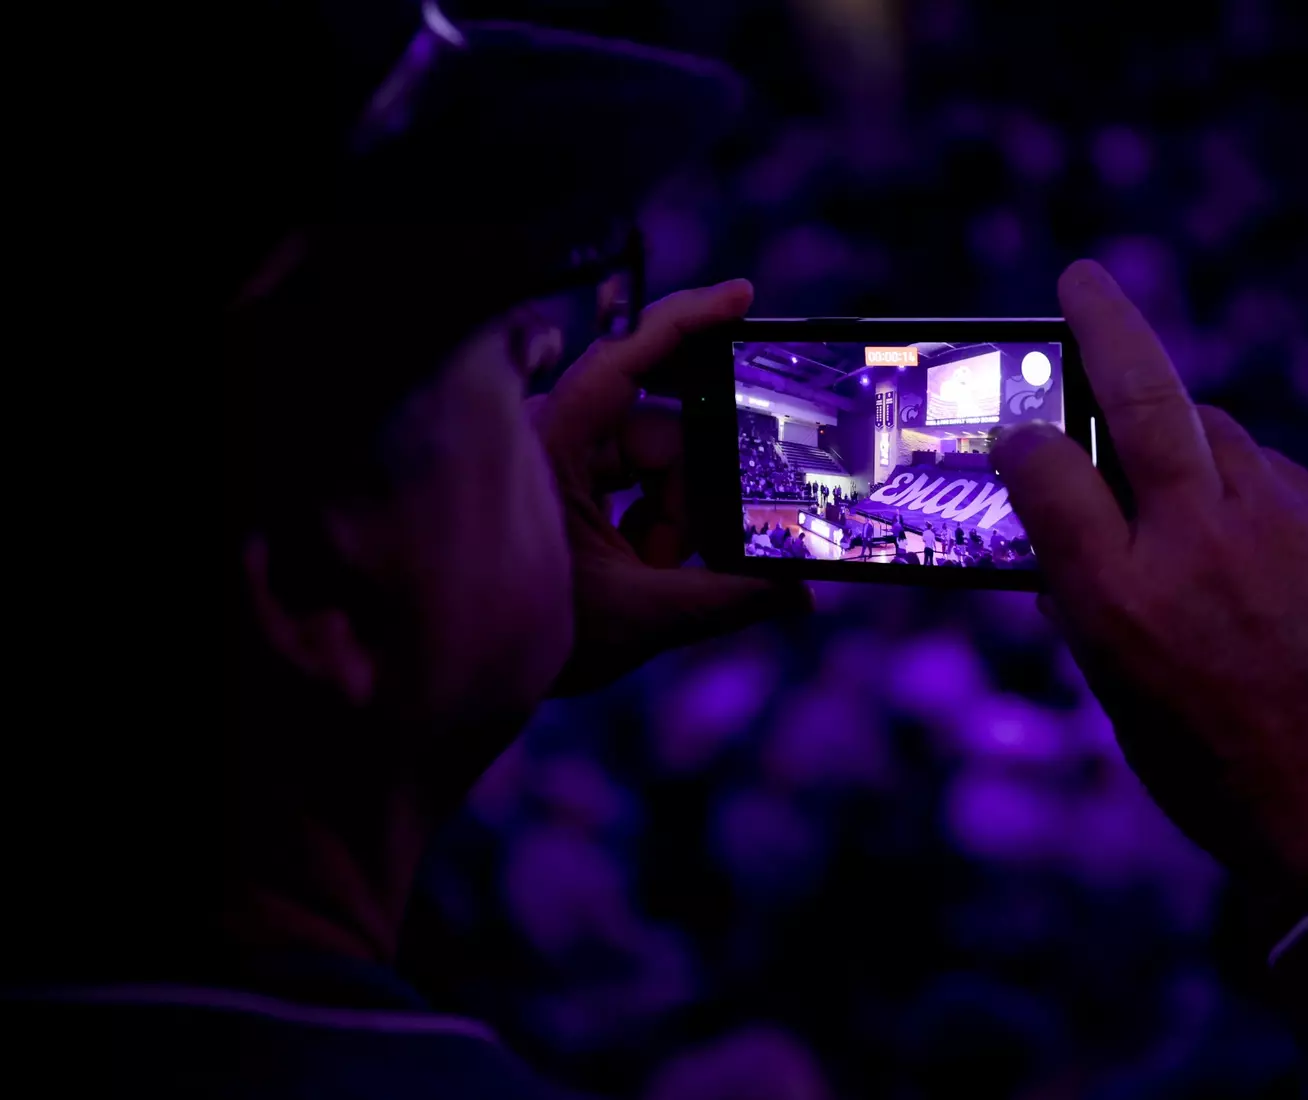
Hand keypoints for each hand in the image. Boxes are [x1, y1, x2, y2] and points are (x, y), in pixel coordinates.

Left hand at [531, 279, 811, 694]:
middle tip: (704, 542)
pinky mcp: (571, 487)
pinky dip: (657, 526)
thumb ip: (727, 600)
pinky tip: (650, 569)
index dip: (687, 322)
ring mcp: (563, 461)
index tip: (743, 297)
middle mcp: (555, 439)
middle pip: (659, 429)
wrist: (465, 676)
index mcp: (553, 444)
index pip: (626, 359)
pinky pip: (637, 484)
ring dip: (673, 520)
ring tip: (656, 575)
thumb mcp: (638, 616)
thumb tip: (800, 596)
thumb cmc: (529, 638)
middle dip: (690, 493)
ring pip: (655, 463)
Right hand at [992, 260, 1307, 885]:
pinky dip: (1242, 483)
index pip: (1046, 470)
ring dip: (1181, 434)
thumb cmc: (1216, 773)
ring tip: (1167, 473)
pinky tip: (1241, 533)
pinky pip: (1273, 474)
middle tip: (1082, 279)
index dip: (1020, 445)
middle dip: (1107, 326)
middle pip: (1145, 398)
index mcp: (1120, 598)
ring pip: (1217, 431)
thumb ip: (1090, 604)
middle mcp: (1197, 544)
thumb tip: (1068, 541)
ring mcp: (1280, 526)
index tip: (1012, 437)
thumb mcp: (1121, 699)